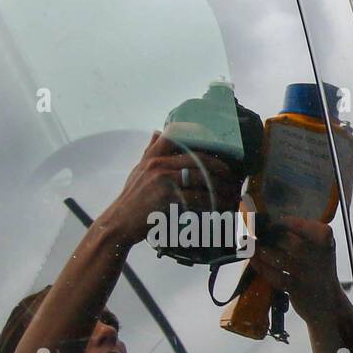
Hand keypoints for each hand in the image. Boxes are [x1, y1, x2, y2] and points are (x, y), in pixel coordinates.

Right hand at [95, 132, 242, 246]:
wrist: (120, 222)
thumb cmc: (132, 199)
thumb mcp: (138, 171)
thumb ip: (151, 152)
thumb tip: (157, 131)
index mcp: (152, 157)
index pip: (176, 138)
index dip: (198, 136)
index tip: (216, 144)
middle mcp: (158, 165)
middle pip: (198, 160)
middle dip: (220, 168)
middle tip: (232, 176)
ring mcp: (164, 180)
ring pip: (203, 180)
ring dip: (222, 188)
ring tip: (233, 195)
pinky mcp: (170, 198)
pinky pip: (200, 198)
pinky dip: (215, 203)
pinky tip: (223, 207)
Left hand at [252, 216, 342, 323]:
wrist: (327, 303)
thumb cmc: (318, 270)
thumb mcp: (319, 250)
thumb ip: (303, 236)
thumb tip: (270, 224)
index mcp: (328, 244)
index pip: (314, 229)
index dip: (290, 223)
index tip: (275, 222)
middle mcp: (321, 259)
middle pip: (295, 244)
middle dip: (272, 237)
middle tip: (259, 234)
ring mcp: (309, 276)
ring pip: (283, 259)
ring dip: (263, 250)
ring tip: (253, 245)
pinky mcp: (298, 290)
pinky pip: (276, 276)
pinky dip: (262, 267)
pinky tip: (254, 259)